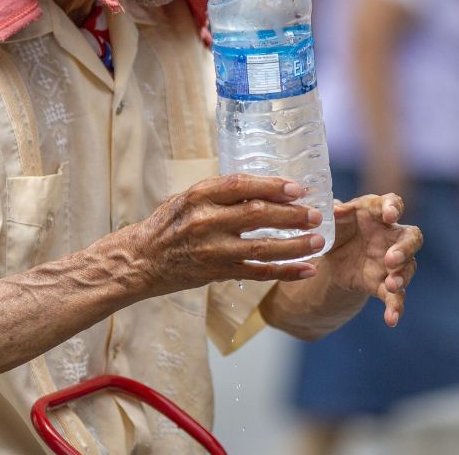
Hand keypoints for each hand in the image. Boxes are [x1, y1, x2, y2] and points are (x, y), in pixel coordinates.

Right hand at [124, 175, 325, 296]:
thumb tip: (269, 187)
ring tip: (318, 241)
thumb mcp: (188, 198)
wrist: (141, 260)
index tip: (297, 188)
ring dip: (295, 245)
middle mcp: (206, 222)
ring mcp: (212, 251)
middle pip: (257, 215)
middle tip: (316, 214)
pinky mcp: (217, 274)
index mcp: (198, 196)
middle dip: (292, 215)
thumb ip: (222, 193)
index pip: (241, 185)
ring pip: (262, 248)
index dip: (272, 186)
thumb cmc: (167, 224)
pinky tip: (306, 269)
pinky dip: (284, 272)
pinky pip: (257, 273)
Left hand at [322, 193, 421, 326]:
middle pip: (411, 238)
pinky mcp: (385, 284)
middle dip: (405, 248)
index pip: (392, 203)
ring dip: (402, 277)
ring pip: (408, 268)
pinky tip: (391, 320)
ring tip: (392, 285)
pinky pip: (396, 297)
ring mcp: (391, 261)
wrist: (332, 259)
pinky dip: (395, 308)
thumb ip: (332, 214)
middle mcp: (390, 235)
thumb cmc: (336, 230)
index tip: (391, 215)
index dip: (394, 207)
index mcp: (375, 212)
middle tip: (392, 258)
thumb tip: (333, 209)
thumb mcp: (330, 222)